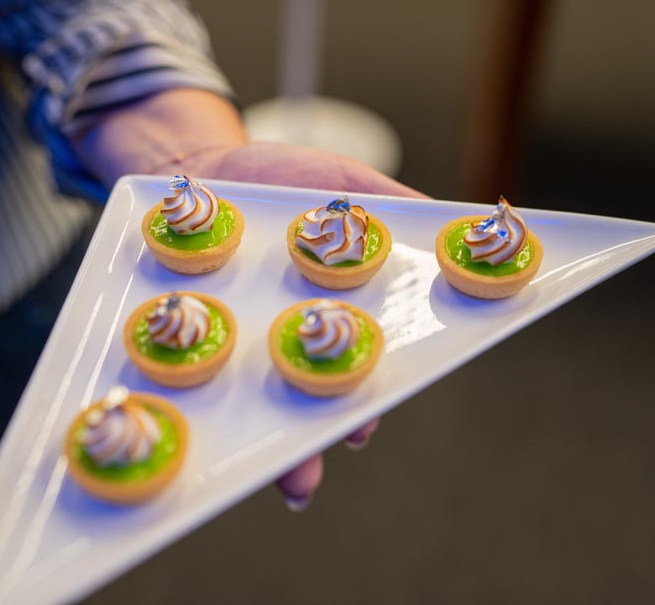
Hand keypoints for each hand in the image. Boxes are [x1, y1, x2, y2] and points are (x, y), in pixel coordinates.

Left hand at [184, 142, 426, 509]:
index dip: (374, 390)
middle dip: (327, 436)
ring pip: (270, 403)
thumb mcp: (337, 180)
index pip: (367, 359)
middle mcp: (298, 334)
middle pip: (321, 397)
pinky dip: (220, 409)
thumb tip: (459, 217)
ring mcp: (251, 341)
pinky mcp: (202, 339)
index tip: (370, 417)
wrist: (196, 174)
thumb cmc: (274, 176)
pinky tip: (221, 433)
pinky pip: (211, 379)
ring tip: (292, 481)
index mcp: (339, 306)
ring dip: (280, 445)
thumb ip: (387, 202)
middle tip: (326, 461)